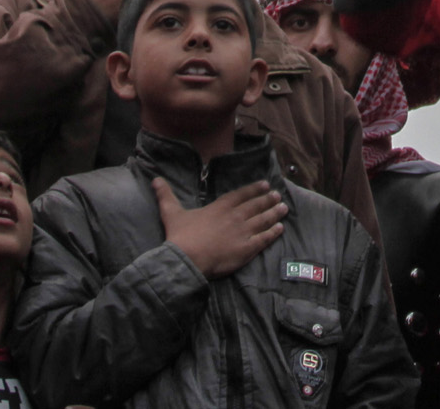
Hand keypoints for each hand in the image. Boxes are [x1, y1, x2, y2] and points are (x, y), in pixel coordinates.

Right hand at [154, 177, 287, 277]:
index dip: (253, 189)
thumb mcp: (172, 212)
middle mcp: (234, 217)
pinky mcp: (246, 249)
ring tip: (284, 208)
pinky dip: (273, 233)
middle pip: (255, 206)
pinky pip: (263, 239)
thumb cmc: (180, 236)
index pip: (240, 195)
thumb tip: (155, 179)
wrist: (187, 259)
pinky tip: (280, 229)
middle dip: (267, 200)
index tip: (265, 185)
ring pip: (263, 220)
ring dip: (274, 214)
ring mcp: (242, 232)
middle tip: (278, 196)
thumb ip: (166, 195)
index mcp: (219, 207)